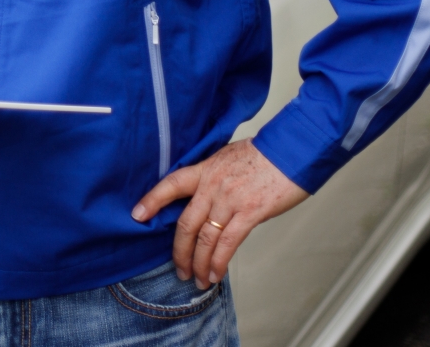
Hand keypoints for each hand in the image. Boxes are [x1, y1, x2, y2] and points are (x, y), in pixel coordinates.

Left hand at [131, 139, 307, 289]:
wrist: (292, 151)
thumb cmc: (265, 154)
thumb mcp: (229, 157)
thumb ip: (214, 176)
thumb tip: (207, 197)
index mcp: (205, 169)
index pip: (171, 184)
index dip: (152, 200)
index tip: (137, 215)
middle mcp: (213, 185)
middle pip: (186, 222)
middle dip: (179, 251)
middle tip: (178, 269)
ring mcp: (230, 200)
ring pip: (205, 238)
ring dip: (199, 263)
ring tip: (197, 279)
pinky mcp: (250, 213)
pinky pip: (228, 243)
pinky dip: (219, 262)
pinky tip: (216, 274)